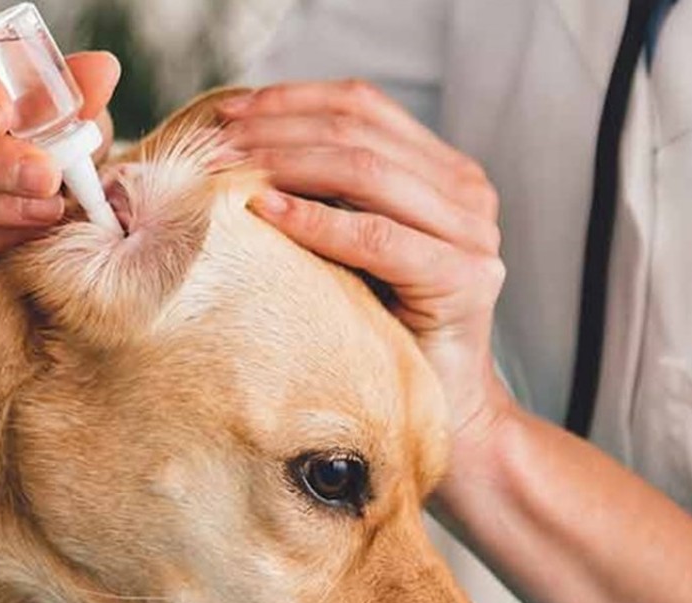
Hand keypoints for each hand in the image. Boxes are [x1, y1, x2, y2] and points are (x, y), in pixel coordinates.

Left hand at [219, 80, 513, 462]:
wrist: (444, 414)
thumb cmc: (380, 332)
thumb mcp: (348, 248)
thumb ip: (324, 196)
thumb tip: (236, 147)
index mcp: (443, 170)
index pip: (362, 105)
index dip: (290, 99)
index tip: (226, 110)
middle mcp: (467, 190)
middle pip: (359, 130)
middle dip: (277, 129)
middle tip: (217, 142)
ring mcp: (473, 233)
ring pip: (367, 172)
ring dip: (287, 164)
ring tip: (231, 170)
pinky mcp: (466, 278)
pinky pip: (377, 238)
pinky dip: (317, 221)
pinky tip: (267, 212)